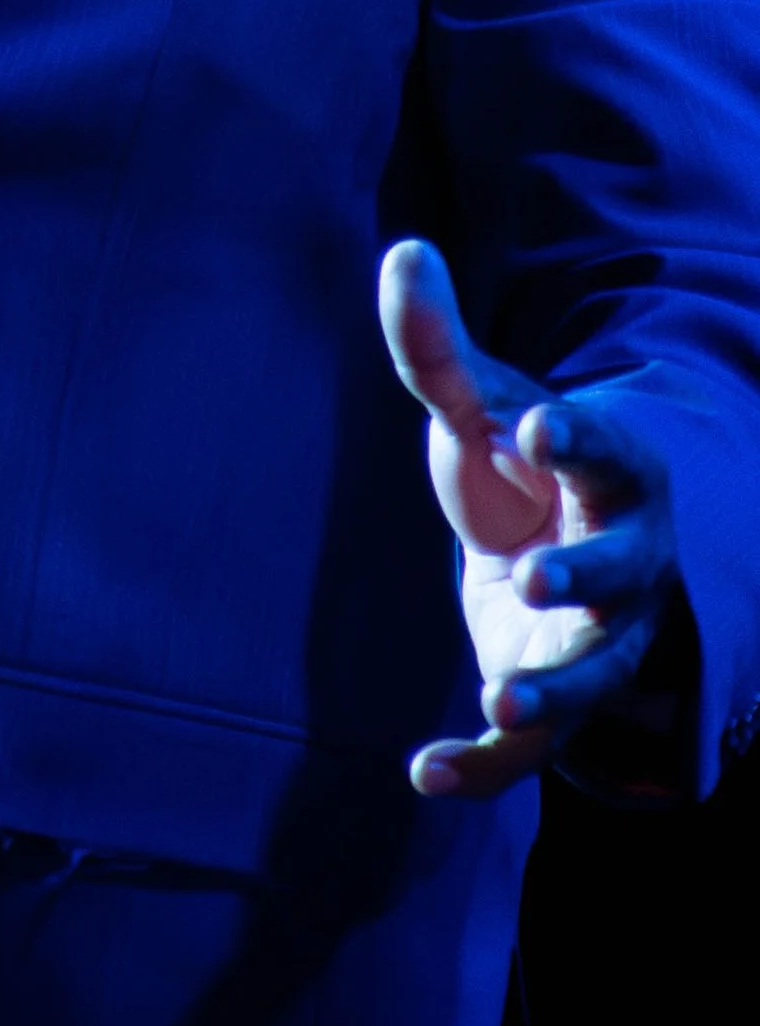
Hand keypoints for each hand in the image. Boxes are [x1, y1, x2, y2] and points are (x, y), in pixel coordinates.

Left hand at [380, 238, 682, 797]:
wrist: (559, 549)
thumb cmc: (522, 463)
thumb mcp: (478, 400)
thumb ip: (436, 344)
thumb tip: (402, 251)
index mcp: (609, 478)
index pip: (607, 456)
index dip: (578, 441)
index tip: (539, 423)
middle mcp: (623, 567)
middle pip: (623, 579)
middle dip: (587, 579)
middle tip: (540, 578)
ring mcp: (596, 643)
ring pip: (592, 679)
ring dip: (552, 695)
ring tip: (499, 700)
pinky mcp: (552, 698)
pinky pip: (526, 750)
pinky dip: (479, 767)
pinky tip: (423, 773)